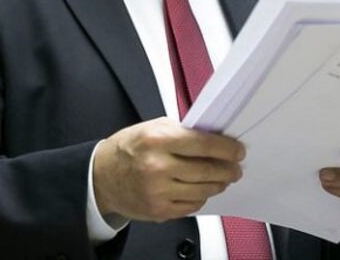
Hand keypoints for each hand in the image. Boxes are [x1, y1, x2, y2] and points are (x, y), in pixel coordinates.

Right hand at [93, 117, 244, 221]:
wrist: (102, 176)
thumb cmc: (129, 148)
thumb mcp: (153, 127)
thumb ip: (183, 132)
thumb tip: (214, 139)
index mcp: (157, 140)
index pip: (203, 144)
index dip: (226, 149)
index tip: (238, 151)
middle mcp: (157, 167)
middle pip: (206, 170)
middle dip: (227, 169)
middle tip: (235, 168)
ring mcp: (158, 192)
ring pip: (202, 190)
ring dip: (218, 184)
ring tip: (222, 178)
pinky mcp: (158, 211)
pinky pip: (191, 205)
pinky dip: (200, 197)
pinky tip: (202, 189)